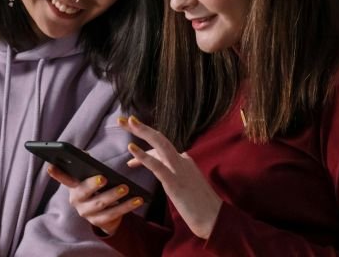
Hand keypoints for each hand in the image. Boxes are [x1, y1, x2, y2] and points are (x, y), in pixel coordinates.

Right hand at [47, 165, 143, 235]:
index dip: (57, 174)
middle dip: (93, 185)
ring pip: (100, 204)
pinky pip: (114, 214)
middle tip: (104, 178)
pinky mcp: (99, 222)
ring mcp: (86, 213)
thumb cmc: (98, 189)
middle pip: (84, 192)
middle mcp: (77, 201)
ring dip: (114, 196)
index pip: (64, 179)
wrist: (105, 215)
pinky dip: (127, 206)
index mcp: (74, 187)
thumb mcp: (92, 177)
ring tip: (126, 188)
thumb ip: (87, 166)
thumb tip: (84, 153)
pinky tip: (137, 199)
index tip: (51, 167)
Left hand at [120, 116, 222, 239]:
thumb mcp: (186, 185)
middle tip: (124, 119)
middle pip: (160, 139)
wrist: (213, 218)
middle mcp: (182, 160)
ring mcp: (179, 170)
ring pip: (160, 145)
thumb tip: (162, 172)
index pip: (162, 149)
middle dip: (142, 128)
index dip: (145, 149)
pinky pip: (157, 166)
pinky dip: (143, 155)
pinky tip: (131, 148)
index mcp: (185, 161)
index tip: (131, 149)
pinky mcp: (174, 182)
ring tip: (127, 122)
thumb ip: (175, 175)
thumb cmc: (200, 206)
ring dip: (143, 131)